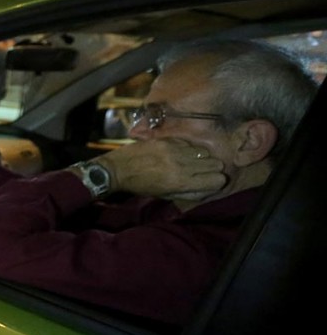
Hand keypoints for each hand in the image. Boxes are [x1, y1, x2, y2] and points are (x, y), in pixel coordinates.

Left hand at [97, 139, 226, 199]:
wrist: (118, 168)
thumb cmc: (141, 186)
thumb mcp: (165, 194)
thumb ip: (189, 192)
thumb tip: (209, 188)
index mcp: (181, 182)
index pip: (217, 180)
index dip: (216, 181)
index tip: (210, 180)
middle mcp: (182, 165)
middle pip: (216, 164)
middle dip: (212, 168)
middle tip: (202, 171)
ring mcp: (175, 150)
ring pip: (204, 151)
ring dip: (201, 157)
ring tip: (190, 161)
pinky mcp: (167, 140)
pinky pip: (189, 143)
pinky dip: (188, 148)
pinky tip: (178, 153)